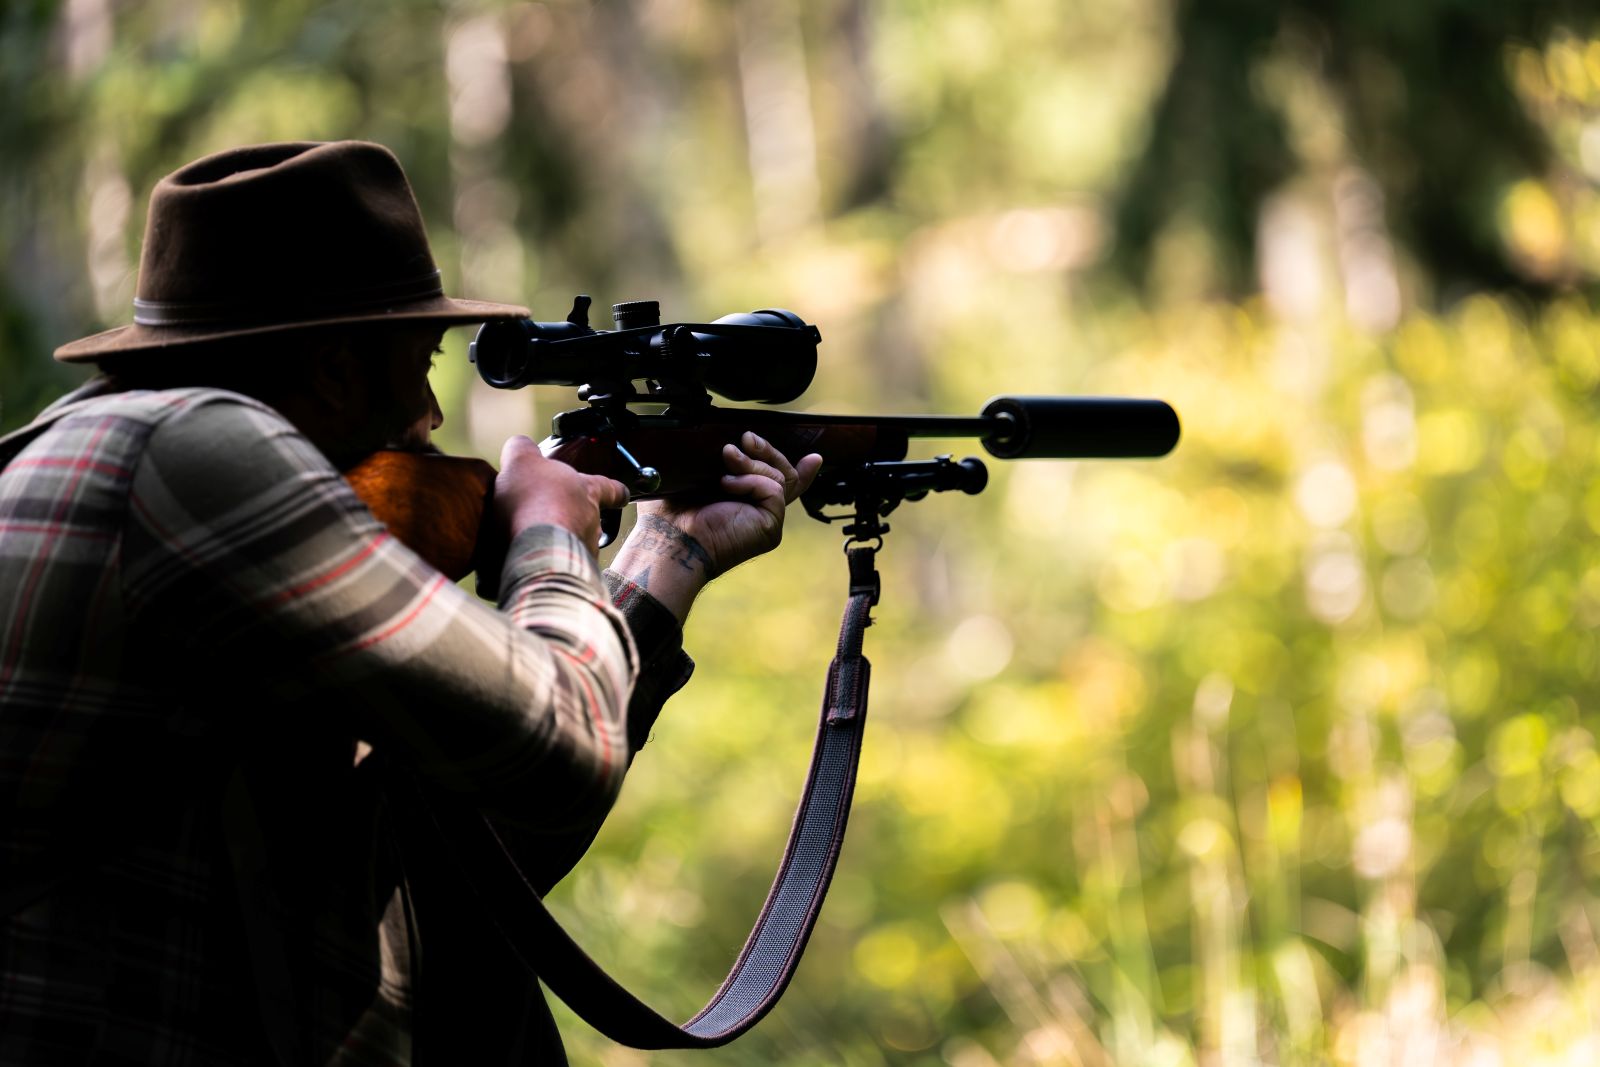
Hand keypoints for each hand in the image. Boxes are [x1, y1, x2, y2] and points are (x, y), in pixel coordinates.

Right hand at [493, 435, 629, 556]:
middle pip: (588, 518)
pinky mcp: (569, 576)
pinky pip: (557, 569)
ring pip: (573, 545)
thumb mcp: (521, 461)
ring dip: (556, 544)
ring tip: (531, 544)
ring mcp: (583, 551)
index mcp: (586, 491)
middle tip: (551, 520)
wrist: (536, 551)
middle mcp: (592, 522)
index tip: (621, 495)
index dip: (614, 491)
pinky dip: (543, 565)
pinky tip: (523, 564)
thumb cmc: (533, 500)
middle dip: (573, 519)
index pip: (609, 487)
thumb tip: (520, 444)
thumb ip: (522, 449)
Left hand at [614, 433, 821, 621]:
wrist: (671, 537)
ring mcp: (765, 520)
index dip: (799, 470)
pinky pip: (773, 489)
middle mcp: (756, 512)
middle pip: (783, 474)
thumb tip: (727, 442)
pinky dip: (750, 480)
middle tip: (746, 439)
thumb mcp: (691, 476)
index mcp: (740, 502)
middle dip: (767, 451)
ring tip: (727, 459)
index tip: (812, 457)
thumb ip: (713, 461)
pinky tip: (728, 484)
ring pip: (778, 477)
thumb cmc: (671, 513)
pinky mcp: (770, 525)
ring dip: (751, 463)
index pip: (776, 484)